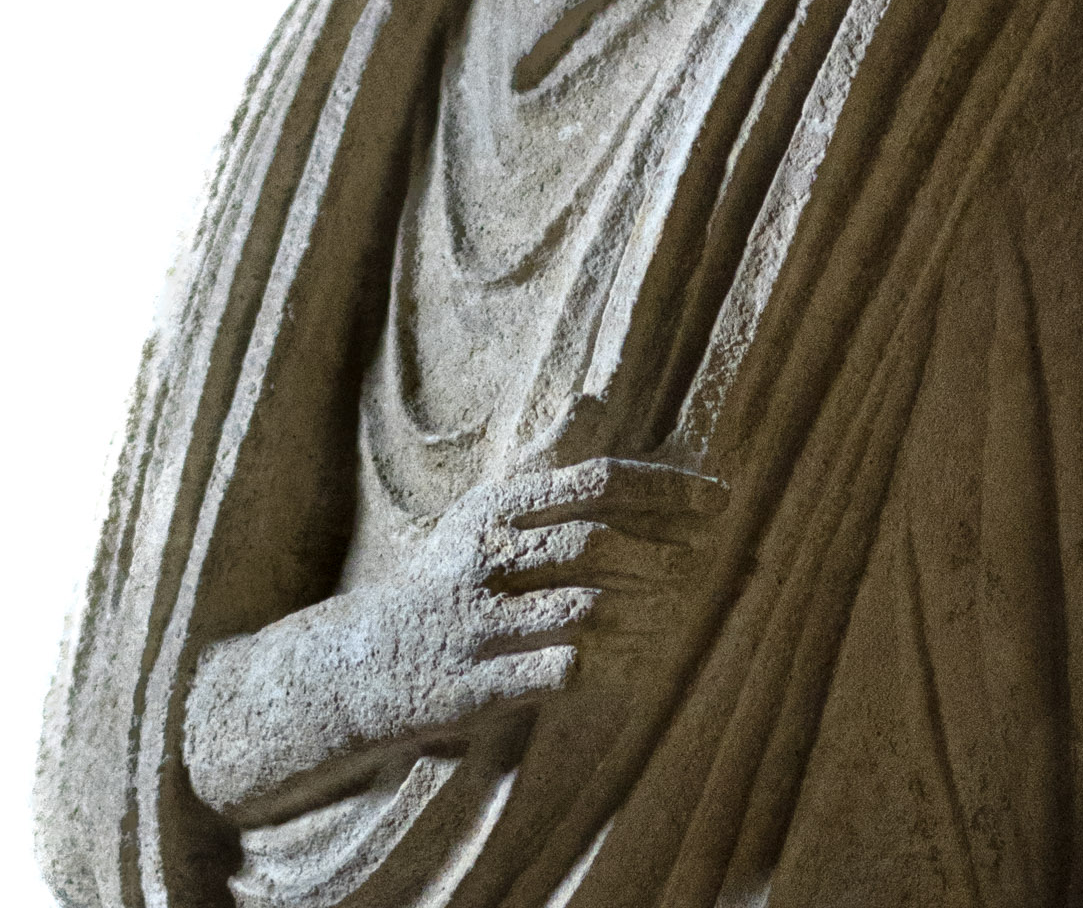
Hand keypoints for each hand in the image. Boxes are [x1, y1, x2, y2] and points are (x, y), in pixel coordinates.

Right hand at [183, 456, 723, 825]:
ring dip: (645, 609)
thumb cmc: (447, 574)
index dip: (663, 487)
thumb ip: (546, 458)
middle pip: (593, 544)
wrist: (364, 662)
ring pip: (584, 606)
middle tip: (702, 560)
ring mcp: (483, 624)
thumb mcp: (486, 506)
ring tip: (679, 610)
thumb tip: (595, 398)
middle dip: (659, 552)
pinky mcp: (482, 684)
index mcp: (497, 506)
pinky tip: (642, 659)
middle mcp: (489, 559)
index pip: (594, 481)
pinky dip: (613, 663)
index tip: (718, 498)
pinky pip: (563, 669)